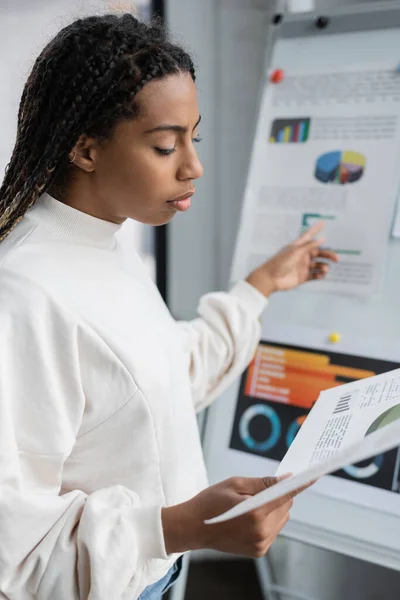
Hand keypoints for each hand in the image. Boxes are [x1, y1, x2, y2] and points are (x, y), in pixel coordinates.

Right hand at [161, 475, 307, 557]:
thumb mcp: (235, 484)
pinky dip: (268, 520)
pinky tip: (249, 517)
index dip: (299, 485)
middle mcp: (261, 531)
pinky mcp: (259, 551)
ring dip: (274, 508)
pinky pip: (274, 529)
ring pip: (282, 518)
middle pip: (286, 506)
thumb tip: (284, 479)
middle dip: (278, 495)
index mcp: (255, 513)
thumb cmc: (210, 502)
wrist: (193, 528)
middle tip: (257, 490)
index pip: (285, 495)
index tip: (312, 477)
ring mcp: (261, 543)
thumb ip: (262, 483)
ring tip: (250, 506)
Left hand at [245, 222, 338, 296]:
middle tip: (336, 258)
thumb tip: (322, 239)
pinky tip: (321, 276)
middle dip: (328, 255)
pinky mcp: (302, 277)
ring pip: (318, 265)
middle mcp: (302, 256)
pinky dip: (320, 276)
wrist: (271, 278)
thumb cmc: (280, 262)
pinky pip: (314, 276)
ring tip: (324, 269)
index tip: (323, 223)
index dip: (315, 229)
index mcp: (298, 247)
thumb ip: (309, 246)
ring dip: (324, 267)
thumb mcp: (296, 252)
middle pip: (318, 253)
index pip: (309, 236)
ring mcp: (302, 267)